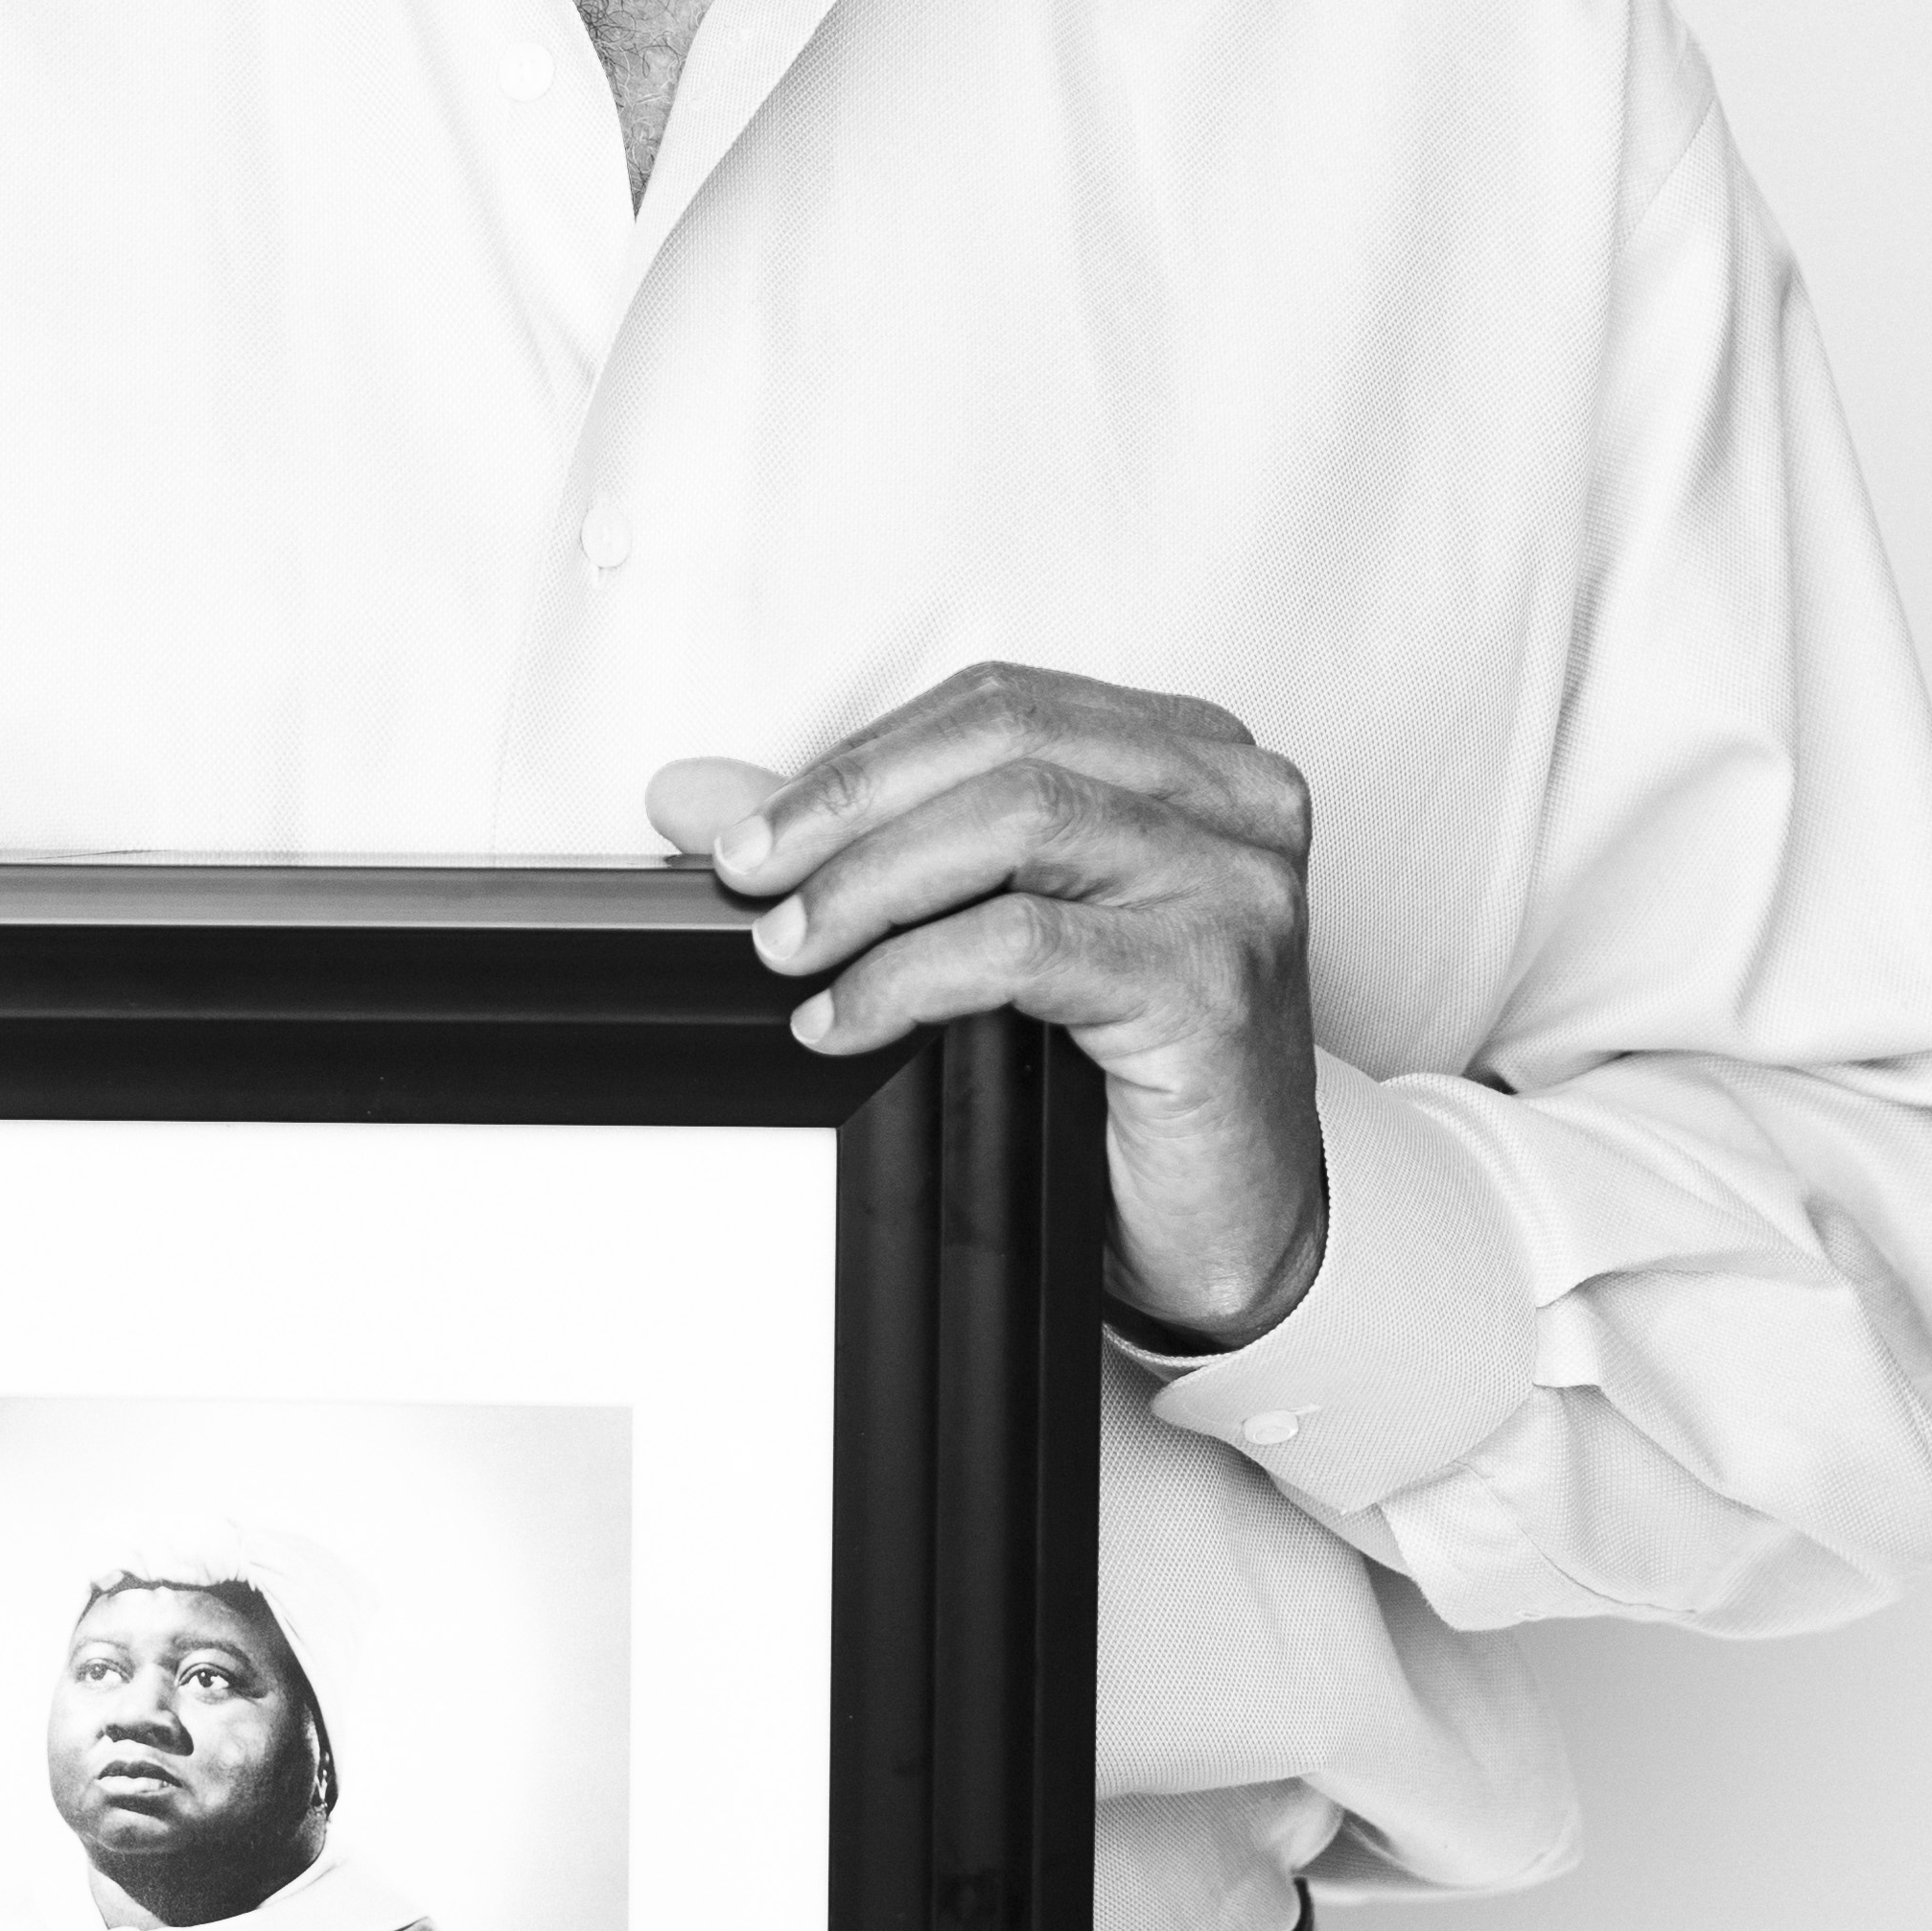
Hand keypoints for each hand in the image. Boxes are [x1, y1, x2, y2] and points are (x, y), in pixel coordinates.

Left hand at [652, 666, 1327, 1344]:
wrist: (1223, 1226)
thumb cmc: (1120, 1075)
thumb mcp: (990, 933)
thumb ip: (861, 847)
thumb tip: (696, 797)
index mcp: (1185, 757)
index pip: (1000, 704)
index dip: (864, 756)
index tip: (752, 826)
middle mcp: (1231, 798)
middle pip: (1005, 741)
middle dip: (851, 802)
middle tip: (747, 872)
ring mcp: (1235, 883)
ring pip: (1017, 821)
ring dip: (871, 883)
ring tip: (790, 949)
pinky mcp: (1213, 978)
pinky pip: (1027, 942)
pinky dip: (911, 973)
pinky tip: (850, 1017)